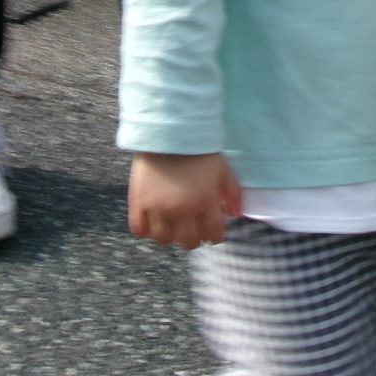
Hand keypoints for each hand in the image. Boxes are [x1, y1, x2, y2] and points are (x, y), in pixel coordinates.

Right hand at [127, 152, 243, 248]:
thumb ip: (233, 194)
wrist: (168, 133)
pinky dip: (147, 231)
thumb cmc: (199, 151)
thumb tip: (236, 214)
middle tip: (194, 230)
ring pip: (164, 240)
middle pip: (188, 242)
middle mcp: (181, 209)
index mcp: (205, 202)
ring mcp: (158, 208)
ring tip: (174, 227)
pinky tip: (154, 223)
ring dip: (171, 237)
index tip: (214, 233)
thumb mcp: (223, 170)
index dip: (216, 236)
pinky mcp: (139, 202)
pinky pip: (140, 229)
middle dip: (195, 239)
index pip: (214, 234)